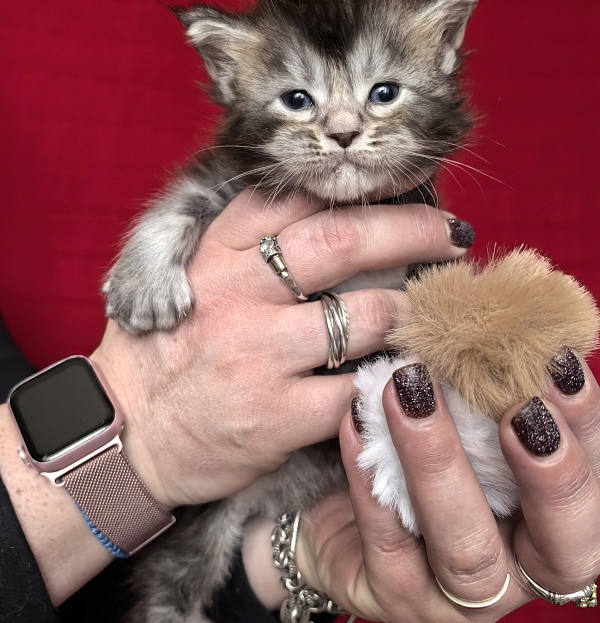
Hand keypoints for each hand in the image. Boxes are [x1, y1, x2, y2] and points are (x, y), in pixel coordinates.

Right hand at [91, 189, 470, 509]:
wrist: (130, 435)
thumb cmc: (166, 353)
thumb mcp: (189, 278)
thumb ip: (249, 245)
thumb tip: (336, 219)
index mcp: (215, 252)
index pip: (296, 196)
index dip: (359, 187)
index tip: (404, 187)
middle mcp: (237, 292)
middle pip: (342, 240)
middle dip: (411, 229)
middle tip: (452, 233)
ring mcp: (258, 353)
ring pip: (365, 314)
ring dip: (411, 310)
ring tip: (432, 308)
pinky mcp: (277, 416)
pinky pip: (358, 388)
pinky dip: (391, 379)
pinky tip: (406, 373)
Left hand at [297, 353, 599, 622]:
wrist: (333, 502)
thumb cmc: (416, 451)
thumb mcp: (461, 417)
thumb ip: (490, 387)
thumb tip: (505, 315)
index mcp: (552, 523)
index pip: (597, 486)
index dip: (587, 431)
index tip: (558, 364)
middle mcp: (519, 570)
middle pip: (563, 546)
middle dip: (551, 477)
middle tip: (520, 409)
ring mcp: (456, 597)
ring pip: (467, 552)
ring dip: (442, 464)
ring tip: (411, 391)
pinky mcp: (391, 598)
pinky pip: (386, 544)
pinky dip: (370, 479)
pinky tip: (355, 421)